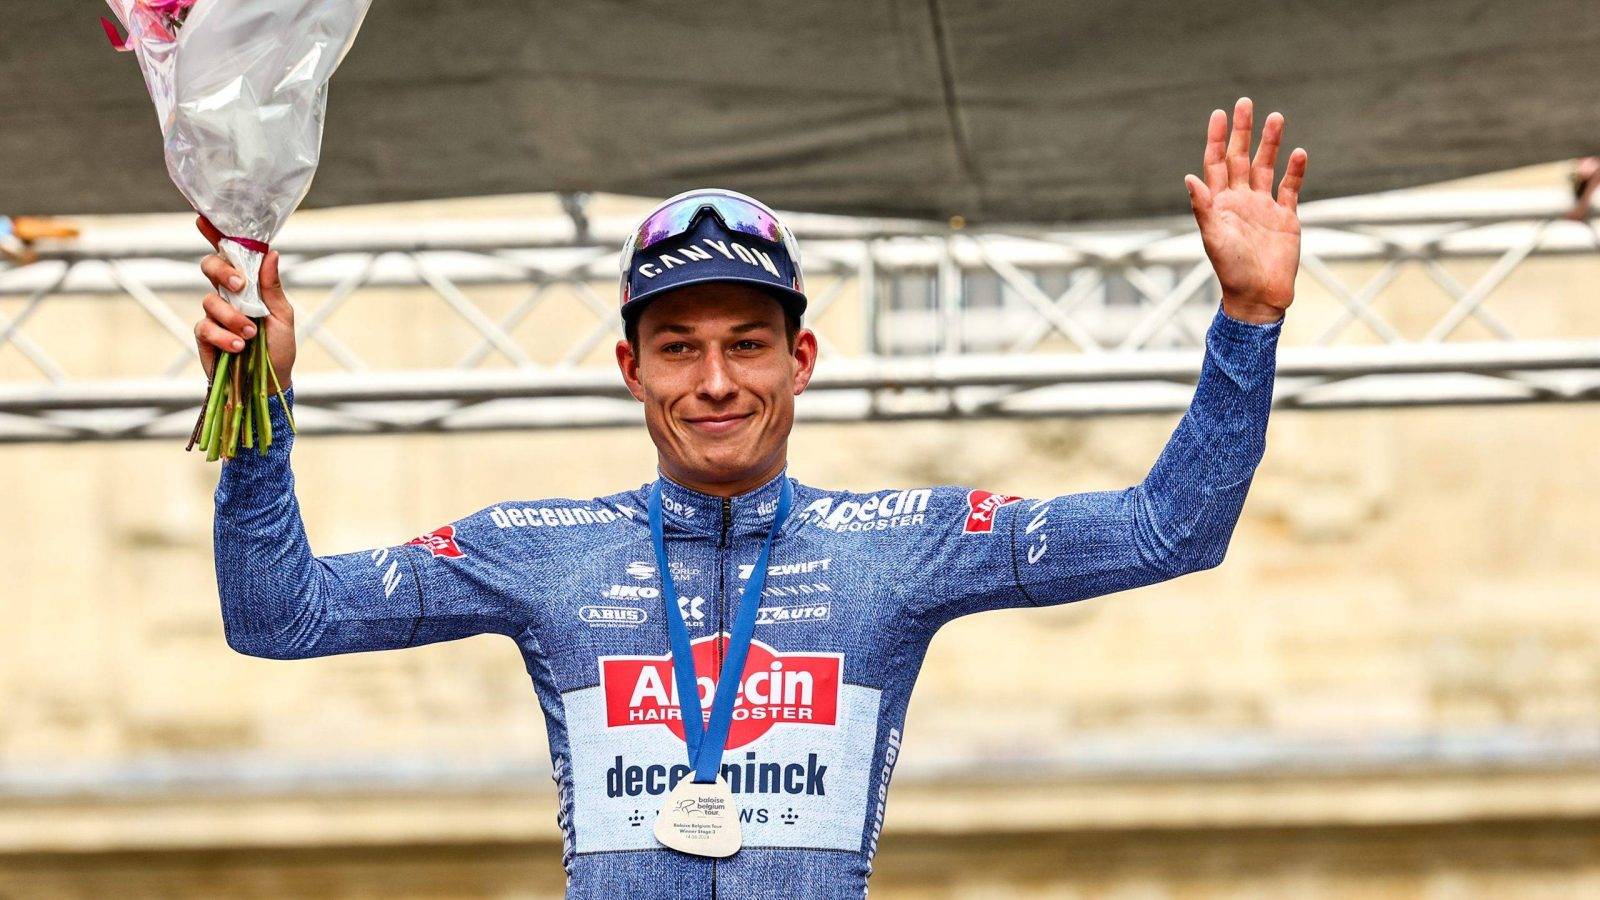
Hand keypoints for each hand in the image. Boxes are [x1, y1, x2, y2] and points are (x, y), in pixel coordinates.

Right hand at [192, 217, 295, 389]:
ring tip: (251, 335)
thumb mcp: (283, 316)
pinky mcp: (205, 335)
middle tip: (239, 285)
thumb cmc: (279, 349)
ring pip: (209, 300)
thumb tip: (272, 254)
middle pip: (210, 267)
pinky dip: (223, 336)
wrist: (269, 384)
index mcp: (249, 285)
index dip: (215, 235)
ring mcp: (214, 314)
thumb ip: (272, 287)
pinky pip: (205, 326)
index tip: (203, 219)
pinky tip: (238, 346)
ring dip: (232, 317)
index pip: (230, 255)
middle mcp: (228, 295)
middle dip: (222, 272)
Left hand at [1184, 98, 1308, 323]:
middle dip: (1243, 131)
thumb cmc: (1231, 270)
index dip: (1217, 139)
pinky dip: (1295, 171)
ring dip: (1270, 144)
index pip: (1216, 163)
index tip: (1220, 113)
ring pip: (1266, 167)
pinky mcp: (1285, 218)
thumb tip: (1188, 177)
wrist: (1258, 296)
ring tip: (1276, 117)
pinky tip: (1299, 152)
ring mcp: (1263, 207)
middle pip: (1240, 158)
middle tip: (1245, 102)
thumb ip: (1203, 207)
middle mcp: (1240, 200)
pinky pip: (1290, 188)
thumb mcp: (1213, 237)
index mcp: (1219, 203)